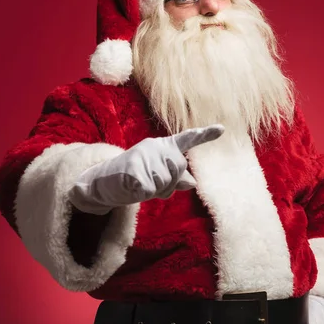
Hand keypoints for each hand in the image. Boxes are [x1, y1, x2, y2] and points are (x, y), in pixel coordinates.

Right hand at [69, 125, 223, 214]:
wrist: (100, 182)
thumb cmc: (132, 180)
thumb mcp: (155, 179)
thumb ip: (174, 179)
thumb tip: (192, 183)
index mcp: (162, 147)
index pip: (186, 140)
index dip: (205, 135)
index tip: (223, 129)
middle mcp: (154, 146)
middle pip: (178, 170)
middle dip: (167, 184)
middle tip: (149, 184)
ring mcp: (143, 155)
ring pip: (165, 182)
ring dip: (154, 190)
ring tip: (139, 185)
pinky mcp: (133, 168)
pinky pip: (149, 190)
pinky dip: (141, 194)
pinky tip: (131, 187)